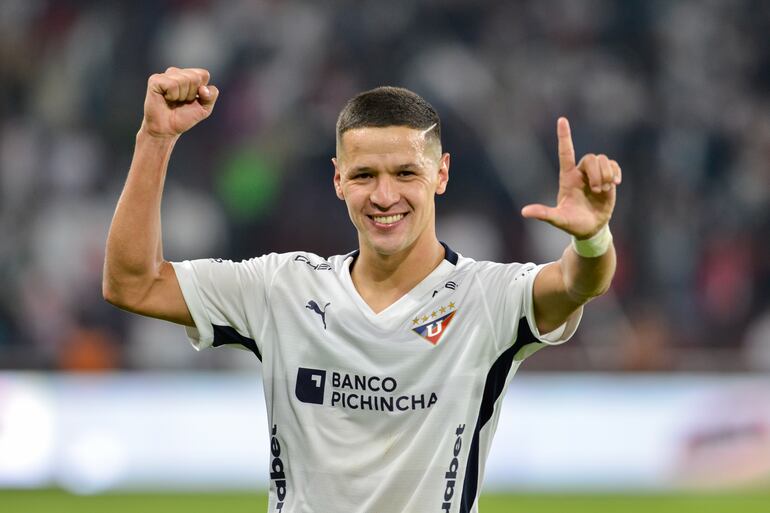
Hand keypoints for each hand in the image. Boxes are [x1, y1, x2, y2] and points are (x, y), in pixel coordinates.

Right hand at [141, 67, 218, 138]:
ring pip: (184, 80)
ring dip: (181, 96)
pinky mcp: (155, 80)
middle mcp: (176, 73)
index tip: (193, 99)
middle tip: (182, 102)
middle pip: (195, 77)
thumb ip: (211, 96)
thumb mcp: (205, 108)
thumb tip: (203, 88)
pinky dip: (172, 95)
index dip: (202, 91)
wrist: (167, 129)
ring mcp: (165, 75)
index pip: (203, 74)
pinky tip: (166, 99)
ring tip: (174, 101)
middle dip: (191, 94)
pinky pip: (172, 84)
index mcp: (188, 76)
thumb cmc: (184, 117)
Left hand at [521, 117, 621, 238]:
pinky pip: (614, 165)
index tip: (561, 119)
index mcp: (567, 177)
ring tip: (603, 191)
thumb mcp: (558, 219)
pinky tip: (614, 184)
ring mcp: (595, 174)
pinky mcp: (608, 178)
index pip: (565, 152)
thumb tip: (524, 212)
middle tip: (596, 190)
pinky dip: (616, 173)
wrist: (590, 228)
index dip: (564, 136)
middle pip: (591, 158)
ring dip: (606, 175)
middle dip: (596, 173)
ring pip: (603, 159)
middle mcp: (581, 172)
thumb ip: (543, 214)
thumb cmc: (572, 223)